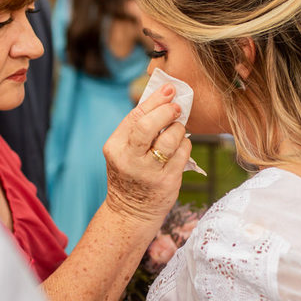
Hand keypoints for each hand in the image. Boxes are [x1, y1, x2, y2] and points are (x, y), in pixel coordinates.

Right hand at [102, 84, 190, 222]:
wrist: (131, 212)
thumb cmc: (130, 173)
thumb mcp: (123, 151)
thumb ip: (137, 127)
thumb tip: (163, 96)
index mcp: (115, 147)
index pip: (135, 116)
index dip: (155, 99)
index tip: (170, 89)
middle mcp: (130, 160)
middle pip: (148, 126)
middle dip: (167, 111)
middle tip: (177, 107)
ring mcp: (149, 172)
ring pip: (171, 139)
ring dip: (179, 128)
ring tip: (178, 128)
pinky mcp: (168, 182)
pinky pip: (183, 153)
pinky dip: (185, 144)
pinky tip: (181, 145)